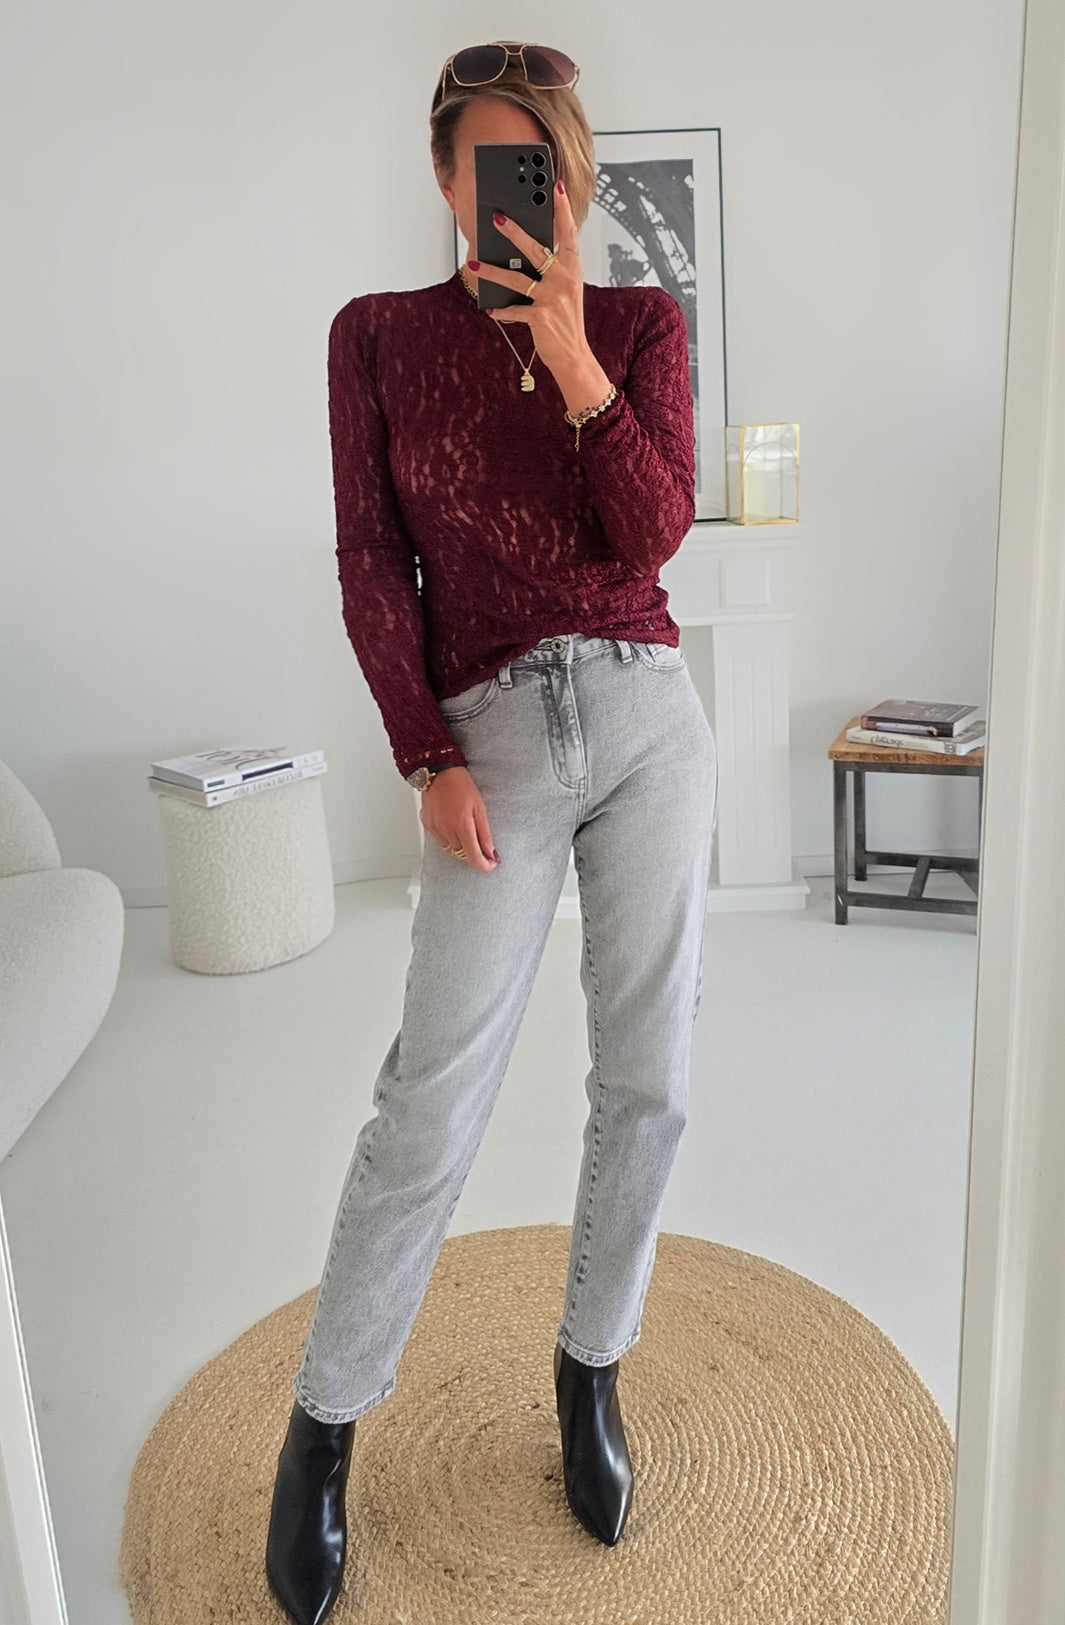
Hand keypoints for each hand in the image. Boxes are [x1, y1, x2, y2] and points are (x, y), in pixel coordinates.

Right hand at [421, 766, 498, 872]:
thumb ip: (485, 833)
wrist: (439, 772)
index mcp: (462, 826)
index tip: (491, 864)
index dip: (484, 865)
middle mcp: (447, 830)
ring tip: (467, 832)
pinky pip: (440, 841)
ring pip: (451, 850)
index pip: (473, 857)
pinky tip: (454, 827)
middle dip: (473, 854)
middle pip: (462, 855)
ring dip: (461, 847)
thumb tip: (491, 852)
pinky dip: (450, 839)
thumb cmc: (461, 785)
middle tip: (482, 846)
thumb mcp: (480, 808)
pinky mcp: (428, 825)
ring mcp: (436, 829)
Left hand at [470, 180, 605, 396]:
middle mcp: (565, 279)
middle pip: (536, 249)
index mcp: (572, 269)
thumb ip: (551, 270)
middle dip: (515, 231)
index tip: (556, 186)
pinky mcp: (541, 317)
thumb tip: (522, 252)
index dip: (562, 209)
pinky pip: (514, 309)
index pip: (568, 233)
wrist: (574, 357)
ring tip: (474, 262)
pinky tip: (490, 309)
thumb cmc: (566, 322)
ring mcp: (553, 298)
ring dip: (492, 270)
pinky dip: (501, 311)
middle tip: (498, 216)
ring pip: (517, 278)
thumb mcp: (565, 291)